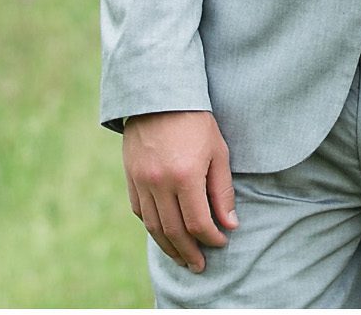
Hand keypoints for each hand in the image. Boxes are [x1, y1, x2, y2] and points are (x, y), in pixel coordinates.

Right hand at [122, 110, 237, 273]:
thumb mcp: (218, 152)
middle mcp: (159, 183)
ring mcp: (141, 181)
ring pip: (154, 227)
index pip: (197, 223)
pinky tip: (164, 234)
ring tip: (182, 259)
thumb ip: (222, 191)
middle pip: (174, 231)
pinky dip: (152, 227)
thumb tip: (229, 225)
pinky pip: (140, 212)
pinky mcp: (130, 177)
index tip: (221, 242)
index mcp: (185, 176)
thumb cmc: (195, 121)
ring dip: (169, 247)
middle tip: (199, 265)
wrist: (159, 96)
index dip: (210, 238)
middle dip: (189, 252)